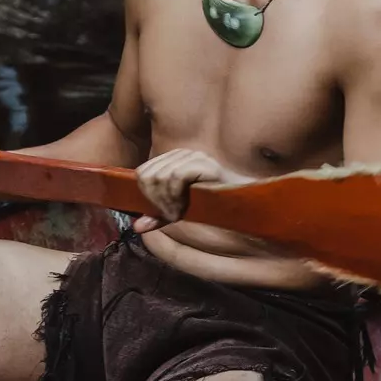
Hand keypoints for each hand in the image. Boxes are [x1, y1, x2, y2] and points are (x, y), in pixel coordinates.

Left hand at [131, 149, 248, 230]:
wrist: (243, 203)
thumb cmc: (213, 205)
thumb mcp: (180, 210)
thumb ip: (158, 215)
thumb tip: (136, 226)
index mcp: (173, 159)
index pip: (142, 172)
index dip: (146, 195)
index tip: (161, 212)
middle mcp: (182, 153)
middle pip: (147, 175)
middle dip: (155, 200)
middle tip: (171, 215)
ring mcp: (194, 157)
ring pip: (159, 177)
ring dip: (166, 202)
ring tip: (178, 214)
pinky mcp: (204, 164)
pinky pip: (175, 178)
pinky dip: (175, 198)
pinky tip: (182, 210)